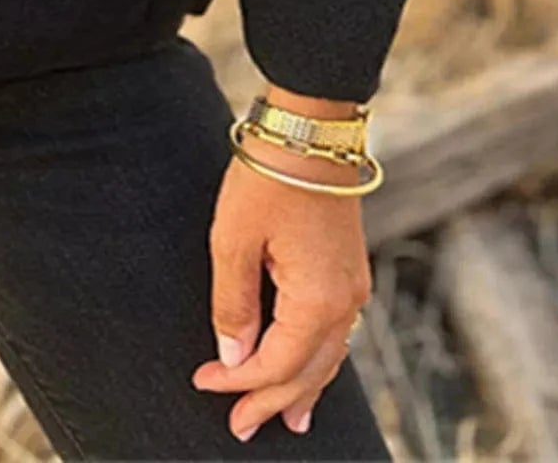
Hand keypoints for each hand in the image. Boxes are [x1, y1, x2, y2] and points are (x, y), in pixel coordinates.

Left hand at [192, 92, 372, 442]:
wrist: (310, 129)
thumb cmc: (268, 177)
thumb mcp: (233, 239)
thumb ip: (233, 304)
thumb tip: (232, 356)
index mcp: (318, 300)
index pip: (277, 363)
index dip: (239, 382)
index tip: (204, 384)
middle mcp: (346, 301)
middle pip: (309, 371)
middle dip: (272, 400)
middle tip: (241, 429)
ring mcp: (353, 286)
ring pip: (328, 355)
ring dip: (302, 387)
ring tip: (285, 419)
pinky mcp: (350, 270)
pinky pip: (336, 332)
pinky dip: (318, 358)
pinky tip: (309, 368)